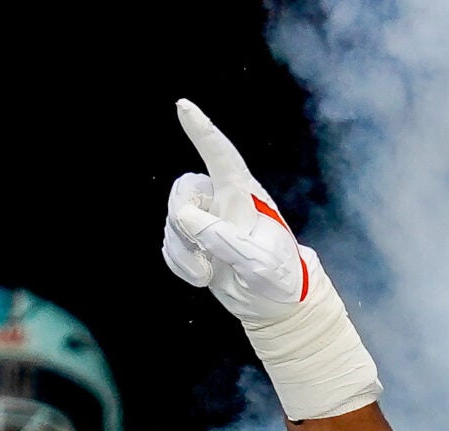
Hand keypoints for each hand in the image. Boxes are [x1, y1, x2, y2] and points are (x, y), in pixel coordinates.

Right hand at [158, 97, 380, 423]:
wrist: (276, 306)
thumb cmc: (279, 280)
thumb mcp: (259, 265)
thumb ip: (225, 240)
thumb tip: (189, 220)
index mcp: (244, 196)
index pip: (221, 156)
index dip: (203, 131)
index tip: (184, 106)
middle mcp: (221, 201)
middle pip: (182, 192)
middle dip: (183, 225)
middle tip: (204, 256)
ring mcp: (205, 220)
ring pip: (172, 222)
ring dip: (185, 254)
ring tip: (210, 274)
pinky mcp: (193, 241)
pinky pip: (169, 245)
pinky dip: (180, 264)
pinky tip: (203, 276)